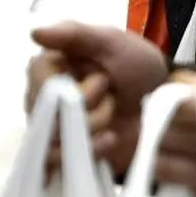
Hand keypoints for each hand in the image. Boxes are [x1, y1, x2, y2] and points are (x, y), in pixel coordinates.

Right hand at [28, 22, 170, 175]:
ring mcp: (50, 128)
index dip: (75, 93)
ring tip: (113, 116)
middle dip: (88, 114)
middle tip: (111, 97)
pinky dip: (90, 151)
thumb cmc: (134, 64)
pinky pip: (60, 163)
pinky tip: (109, 139)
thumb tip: (34, 33)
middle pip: (48, 121)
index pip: (41, 89)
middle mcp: (39, 99)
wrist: (161, 99)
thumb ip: (74, 34)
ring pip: (55, 144)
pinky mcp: (65, 152)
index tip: (102, 79)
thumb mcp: (111, 41)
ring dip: (93, 131)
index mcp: (45, 68)